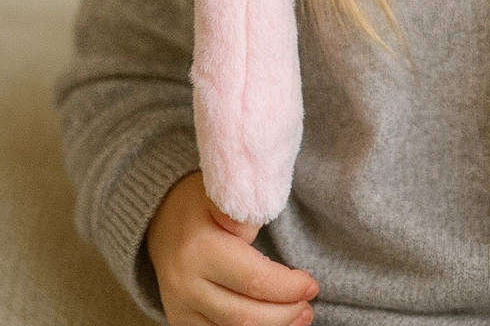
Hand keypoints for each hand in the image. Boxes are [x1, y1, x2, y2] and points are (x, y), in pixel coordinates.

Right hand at [146, 171, 319, 325]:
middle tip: (308, 304)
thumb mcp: (222, 192)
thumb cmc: (201, 203)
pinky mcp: (181, 321)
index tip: (311, 285)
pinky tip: (274, 324)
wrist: (162, 220)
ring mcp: (180, 308)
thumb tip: (257, 224)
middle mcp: (186, 285)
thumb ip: (244, 208)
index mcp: (200, 250)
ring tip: (299, 315)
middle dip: (285, 313)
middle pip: (245, 315)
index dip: (288, 287)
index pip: (254, 280)